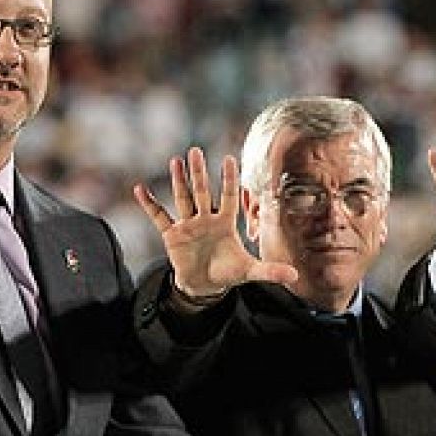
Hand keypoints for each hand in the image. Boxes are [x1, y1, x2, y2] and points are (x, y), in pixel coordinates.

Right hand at [133, 147, 297, 299]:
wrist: (205, 285)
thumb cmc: (227, 272)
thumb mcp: (249, 271)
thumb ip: (270, 271)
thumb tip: (296, 277)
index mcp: (225, 223)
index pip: (227, 196)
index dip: (228, 179)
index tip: (229, 158)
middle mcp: (206, 219)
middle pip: (202, 192)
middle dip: (199, 173)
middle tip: (196, 150)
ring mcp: (188, 225)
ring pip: (182, 198)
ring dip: (178, 181)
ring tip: (175, 161)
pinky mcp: (172, 235)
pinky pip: (159, 217)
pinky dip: (149, 204)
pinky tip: (139, 189)